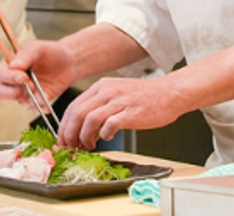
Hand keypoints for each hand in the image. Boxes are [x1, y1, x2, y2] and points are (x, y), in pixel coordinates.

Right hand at [0, 40, 75, 110]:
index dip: (9, 78)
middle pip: (0, 92)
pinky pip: (33, 108)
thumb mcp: (39, 48)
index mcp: (10, 64)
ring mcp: (23, 92)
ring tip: (43, 95)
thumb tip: (13, 66)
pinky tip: (47, 104)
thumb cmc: (51, 52)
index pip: (0, 74)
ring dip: (30, 99)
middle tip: (30, 87)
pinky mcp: (35, 100)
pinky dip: (40, 107)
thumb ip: (26, 55)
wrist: (69, 62)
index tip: (23, 76)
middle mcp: (13, 80)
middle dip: (12, 93)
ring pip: (18, 101)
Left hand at [57, 76, 187, 149]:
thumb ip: (100, 105)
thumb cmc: (145, 97)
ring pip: (88, 120)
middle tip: (70, 148)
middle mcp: (107, 92)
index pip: (73, 107)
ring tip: (88, 146)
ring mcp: (118, 101)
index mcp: (101, 87)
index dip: (65, 126)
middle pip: (77, 114)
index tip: (64, 140)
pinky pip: (108, 125)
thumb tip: (81, 126)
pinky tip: (108, 138)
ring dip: (84, 137)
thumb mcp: (117, 93)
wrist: (170, 93)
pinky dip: (103, 135)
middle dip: (69, 134)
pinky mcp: (129, 113)